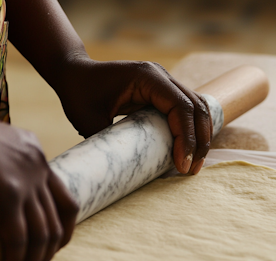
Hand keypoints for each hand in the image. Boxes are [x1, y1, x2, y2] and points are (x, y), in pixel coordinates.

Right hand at [0, 100, 77, 260]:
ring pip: (44, 231)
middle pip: (61, 217)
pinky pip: (20, 237)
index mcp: (36, 154)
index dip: (63, 226)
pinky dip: (19, 258)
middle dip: (52, 247)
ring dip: (37, 257)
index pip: (65, 197)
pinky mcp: (7, 196)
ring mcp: (26, 182)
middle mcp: (39, 167)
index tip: (52, 243)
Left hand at [54, 58, 211, 174]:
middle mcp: (161, 75)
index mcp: (147, 77)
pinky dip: (194, 129)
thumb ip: (110, 144)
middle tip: (192, 170)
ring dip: (202, 136)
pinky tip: (192, 150)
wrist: (74, 72)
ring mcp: (165, 81)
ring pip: (198, 107)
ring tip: (195, 164)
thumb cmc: (78, 93)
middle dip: (200, 141)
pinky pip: (189, 108)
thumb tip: (128, 173)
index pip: (181, 107)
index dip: (187, 137)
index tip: (182, 165)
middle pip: (197, 107)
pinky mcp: (164, 91)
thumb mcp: (88, 120)